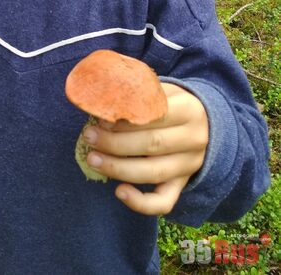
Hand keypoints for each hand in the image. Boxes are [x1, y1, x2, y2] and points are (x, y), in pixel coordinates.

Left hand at [82, 83, 208, 215]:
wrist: (205, 122)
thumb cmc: (170, 103)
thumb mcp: (161, 90)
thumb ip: (137, 93)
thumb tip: (100, 101)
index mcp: (189, 109)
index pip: (155, 116)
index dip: (126, 120)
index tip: (100, 119)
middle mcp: (194, 139)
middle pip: (152, 144)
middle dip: (115, 143)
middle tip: (89, 137)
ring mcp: (189, 165)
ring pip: (153, 172)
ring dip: (119, 168)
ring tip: (93, 159)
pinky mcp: (183, 184)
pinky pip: (164, 201)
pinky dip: (141, 203)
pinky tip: (119, 191)